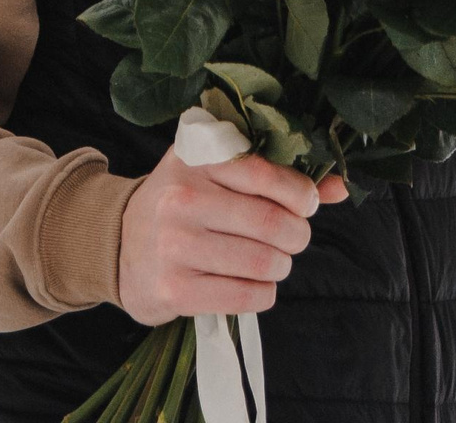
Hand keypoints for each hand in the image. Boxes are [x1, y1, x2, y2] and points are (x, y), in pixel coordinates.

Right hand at [117, 146, 349, 324]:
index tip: (307, 204)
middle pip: (269, 222)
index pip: (266, 174)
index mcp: (196, 159)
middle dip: (296, 235)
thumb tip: (339, 187)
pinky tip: (258, 285)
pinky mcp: (173, 289)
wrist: (116, 243)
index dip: (301, 194)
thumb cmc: (182, 201)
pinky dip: (264, 293)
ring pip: (260, 261)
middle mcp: (182, 199)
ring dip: (281, 266)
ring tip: (275, 262)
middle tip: (294, 239)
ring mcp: (174, 246)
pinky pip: (244, 295)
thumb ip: (278, 173)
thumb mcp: (217, 171)